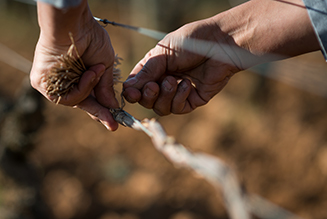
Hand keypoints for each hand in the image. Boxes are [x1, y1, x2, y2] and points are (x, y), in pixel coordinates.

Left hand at [30, 0, 118, 129]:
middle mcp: (64, 81)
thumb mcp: (104, 65)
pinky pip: (65, 97)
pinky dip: (80, 88)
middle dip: (98, 112)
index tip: (114, 123)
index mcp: (78, 76)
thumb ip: (105, 87)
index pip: (88, 98)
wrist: (74, 25)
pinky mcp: (41, 83)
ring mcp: (51, 83)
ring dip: (89, 89)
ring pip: (74, 102)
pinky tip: (87, 73)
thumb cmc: (90, 38)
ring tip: (95, 71)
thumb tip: (113, 107)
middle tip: (112, 123)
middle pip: (81, 103)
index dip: (101, 110)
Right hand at [123, 19, 240, 115]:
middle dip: (148, 96)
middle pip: (146, 100)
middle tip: (154, 86)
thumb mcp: (163, 53)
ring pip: (161, 108)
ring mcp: (178, 92)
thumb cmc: (191, 42)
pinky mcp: (192, 100)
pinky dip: (179, 98)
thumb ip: (146, 72)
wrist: (220, 45)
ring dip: (165, 96)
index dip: (132, 93)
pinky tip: (187, 85)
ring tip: (174, 81)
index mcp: (154, 68)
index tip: (132, 93)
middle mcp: (164, 80)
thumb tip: (128, 89)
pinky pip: (178, 109)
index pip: (136, 86)